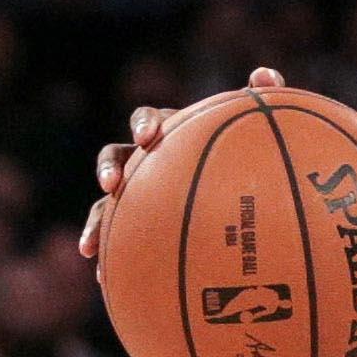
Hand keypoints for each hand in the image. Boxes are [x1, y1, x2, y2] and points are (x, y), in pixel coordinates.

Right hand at [80, 66, 279, 256]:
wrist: (245, 197)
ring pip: (105, 203)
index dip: (144, 126)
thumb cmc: (250, 157)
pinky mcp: (139, 226)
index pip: (149, 121)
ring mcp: (139, 194)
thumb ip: (262, 101)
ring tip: (90, 246)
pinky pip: (119, 242)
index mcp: (171, 134)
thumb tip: (265, 73)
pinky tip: (104, 282)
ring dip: (95, 221)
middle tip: (112, 185)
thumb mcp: (259, 133)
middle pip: (115, 156)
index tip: (150, 138)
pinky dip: (110, 258)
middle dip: (109, 169)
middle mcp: (147, 161)